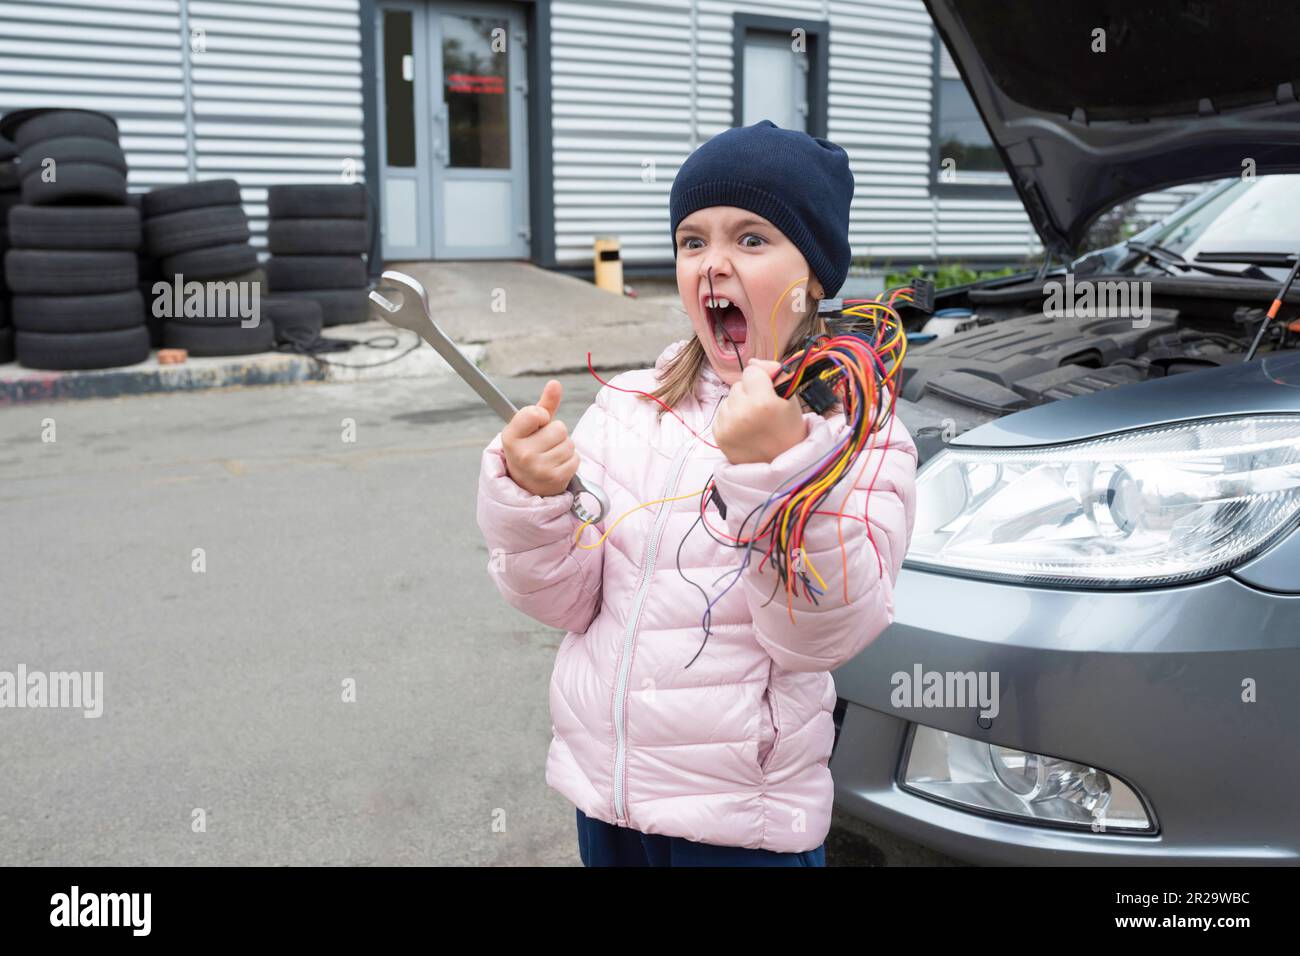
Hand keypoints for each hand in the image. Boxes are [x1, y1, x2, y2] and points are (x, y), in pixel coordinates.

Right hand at [502, 380, 579, 496]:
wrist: (527, 486)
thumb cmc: (529, 449)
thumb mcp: (530, 428)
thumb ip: (544, 405)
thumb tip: (555, 383)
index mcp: (510, 437)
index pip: (534, 413)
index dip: (541, 415)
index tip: (538, 422)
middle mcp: (522, 454)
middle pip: (559, 428)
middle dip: (556, 434)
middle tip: (544, 445)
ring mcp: (539, 468)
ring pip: (569, 443)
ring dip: (564, 447)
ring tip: (551, 456)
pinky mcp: (555, 479)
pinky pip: (576, 458)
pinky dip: (570, 461)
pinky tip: (557, 466)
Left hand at [714, 359, 807, 464]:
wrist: (779, 465)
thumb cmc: (788, 430)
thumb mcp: (790, 399)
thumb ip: (774, 374)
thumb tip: (752, 361)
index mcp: (763, 402)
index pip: (752, 370)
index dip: (763, 379)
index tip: (770, 392)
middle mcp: (742, 412)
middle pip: (739, 384)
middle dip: (751, 392)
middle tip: (764, 412)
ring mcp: (727, 424)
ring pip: (730, 397)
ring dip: (740, 404)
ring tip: (754, 421)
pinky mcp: (718, 433)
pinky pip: (722, 411)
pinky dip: (732, 417)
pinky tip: (744, 429)